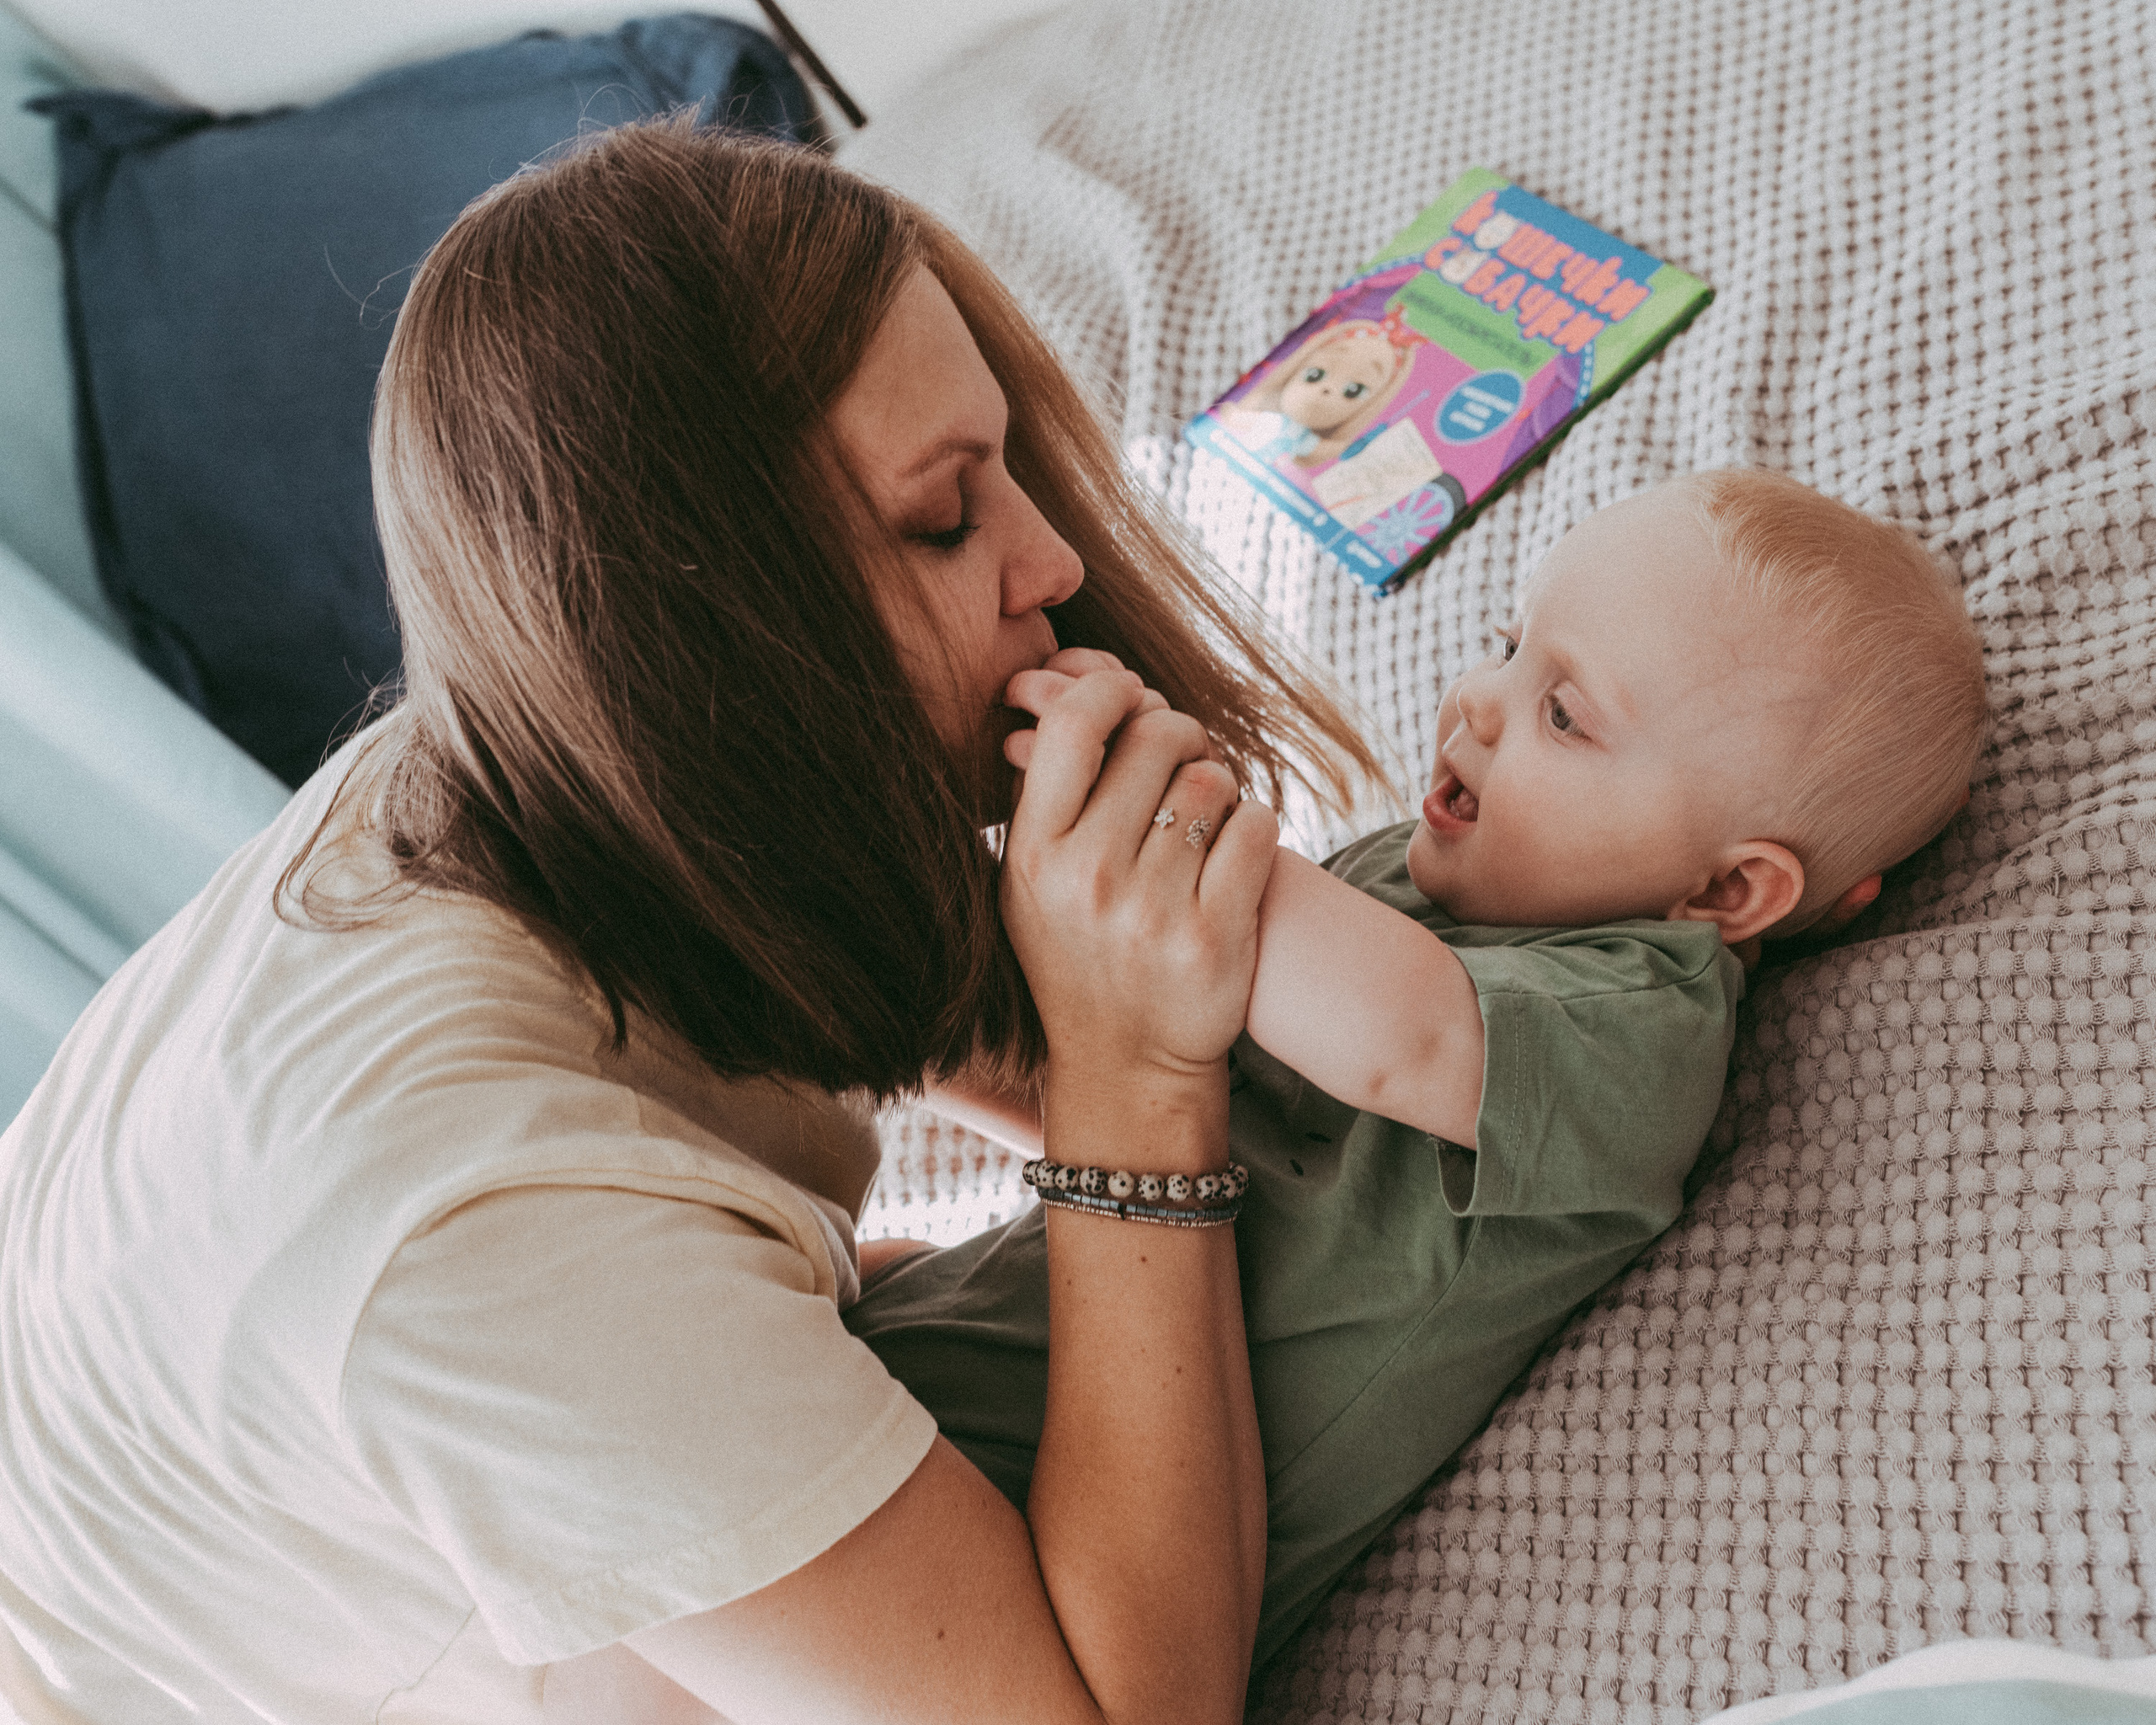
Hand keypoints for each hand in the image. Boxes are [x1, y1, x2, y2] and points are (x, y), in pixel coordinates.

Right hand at [999, 665, 1277, 1094]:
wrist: (1126, 1063)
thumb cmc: (1079, 951)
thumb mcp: (1030, 881)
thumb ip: (1046, 789)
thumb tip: (1072, 680)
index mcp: (1033, 854)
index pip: (1074, 725)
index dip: (1112, 690)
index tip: (1131, 698)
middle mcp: (1088, 880)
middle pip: (1157, 738)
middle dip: (1180, 735)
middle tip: (1183, 758)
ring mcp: (1153, 911)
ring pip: (1213, 779)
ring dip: (1220, 783)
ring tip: (1207, 813)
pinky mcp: (1216, 937)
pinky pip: (1256, 827)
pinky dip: (1255, 823)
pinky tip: (1236, 846)